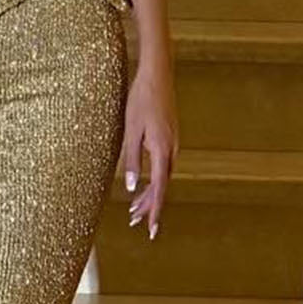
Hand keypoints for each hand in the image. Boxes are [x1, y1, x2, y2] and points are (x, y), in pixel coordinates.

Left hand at [122, 58, 178, 239]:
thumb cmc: (140, 99)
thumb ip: (131, 160)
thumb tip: (130, 188)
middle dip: (149, 206)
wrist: (157, 74)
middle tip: (135, 222)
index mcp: (161, 150)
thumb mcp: (131, 131)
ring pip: (162, 177)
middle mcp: (170, 150)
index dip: (154, 210)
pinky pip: (163, 166)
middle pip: (161, 187)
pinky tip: (144, 184)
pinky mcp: (169, 137)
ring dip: (150, 194)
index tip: (151, 230)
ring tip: (135, 209)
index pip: (159, 189)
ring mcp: (172, 143)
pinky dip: (154, 179)